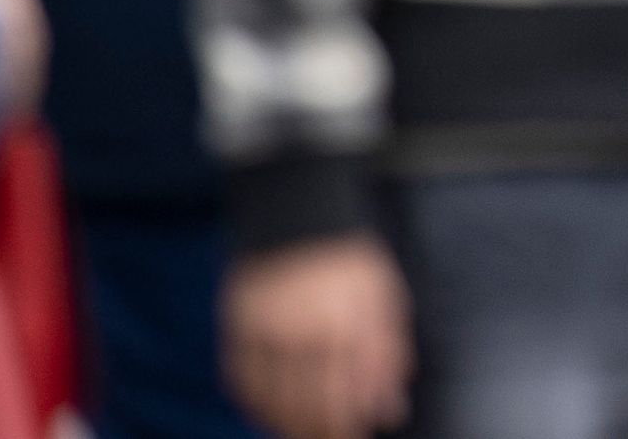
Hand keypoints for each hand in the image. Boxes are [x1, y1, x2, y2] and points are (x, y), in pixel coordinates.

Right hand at [226, 236, 411, 438]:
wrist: (294, 210)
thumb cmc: (347, 257)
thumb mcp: (382, 296)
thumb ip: (388, 353)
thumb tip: (390, 408)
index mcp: (348, 323)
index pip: (347, 396)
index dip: (348, 425)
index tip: (355, 437)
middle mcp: (305, 332)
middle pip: (309, 405)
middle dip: (321, 432)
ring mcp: (266, 330)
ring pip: (273, 400)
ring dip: (287, 425)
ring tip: (300, 433)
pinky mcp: (236, 326)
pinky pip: (241, 381)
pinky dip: (253, 405)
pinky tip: (266, 414)